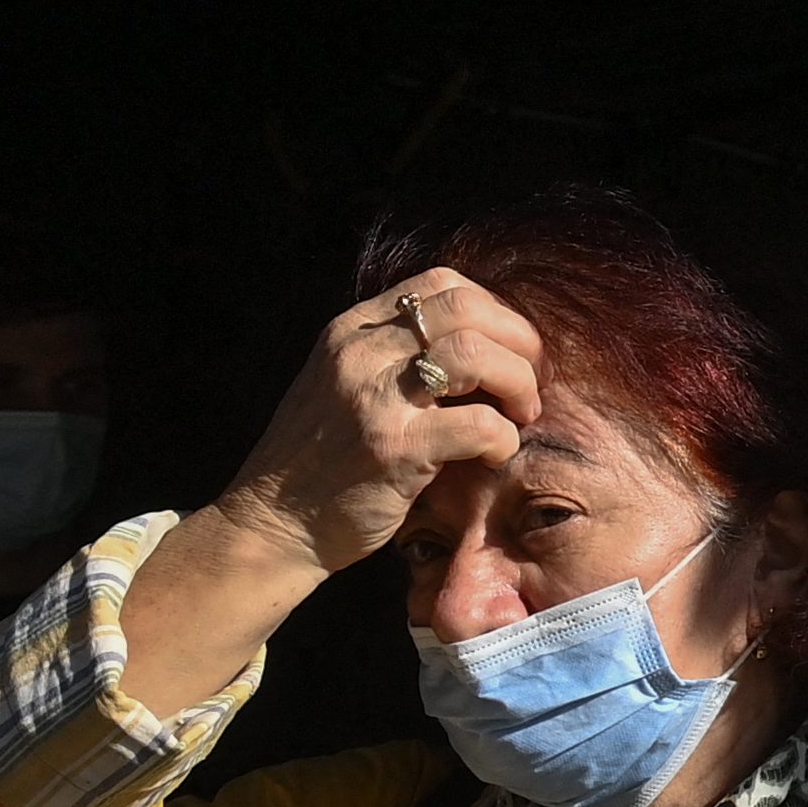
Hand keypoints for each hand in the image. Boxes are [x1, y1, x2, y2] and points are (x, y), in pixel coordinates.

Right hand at [197, 271, 546, 578]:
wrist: (275, 522)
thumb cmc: (322, 461)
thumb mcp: (347, 386)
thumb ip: (396, 358)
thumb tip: (482, 347)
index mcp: (352, 330)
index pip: (441, 284)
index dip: (495, 312)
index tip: (511, 351)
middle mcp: (360, 352)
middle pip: (468, 310)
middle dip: (519, 343)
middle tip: (532, 385)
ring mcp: (375, 397)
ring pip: (477, 354)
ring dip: (518, 384)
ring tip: (520, 416)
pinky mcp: (394, 447)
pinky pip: (480, 424)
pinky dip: (504, 439)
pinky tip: (493, 456)